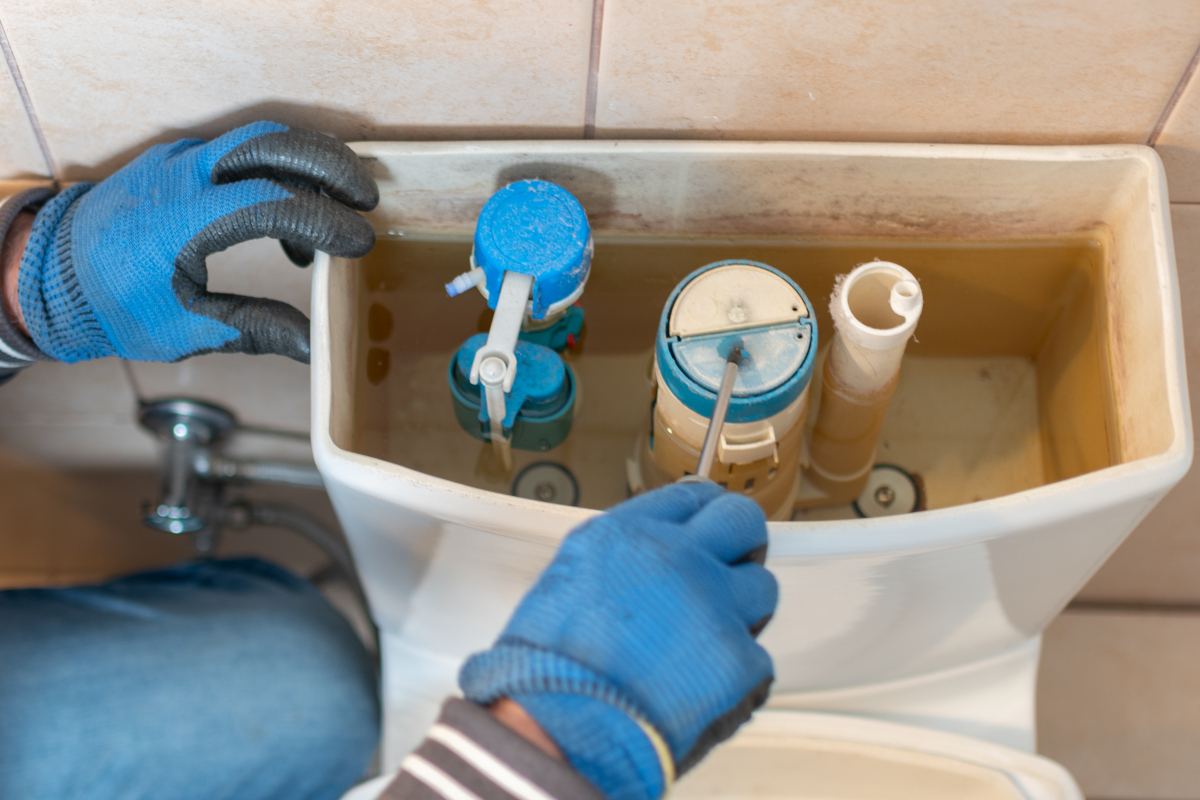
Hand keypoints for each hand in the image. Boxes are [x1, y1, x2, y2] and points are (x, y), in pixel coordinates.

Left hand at [16, 121, 376, 363]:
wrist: (52, 274)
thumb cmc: (114, 305)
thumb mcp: (185, 328)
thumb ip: (255, 328)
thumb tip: (314, 345)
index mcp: (183, 220)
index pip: (272, 201)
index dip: (324, 221)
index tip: (360, 244)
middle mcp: (182, 176)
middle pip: (273, 144)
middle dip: (330, 166)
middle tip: (368, 198)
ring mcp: (179, 160)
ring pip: (260, 138)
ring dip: (310, 161)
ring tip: (344, 200)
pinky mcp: (180, 161)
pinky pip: (241, 150)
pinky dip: (280, 169)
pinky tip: (290, 218)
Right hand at [460, 482, 776, 799]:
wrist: (560, 727)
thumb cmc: (548, 667)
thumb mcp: (569, 578)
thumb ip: (621, 559)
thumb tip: (647, 563)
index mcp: (630, 534)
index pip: (692, 496)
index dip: (707, 511)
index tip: (712, 522)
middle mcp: (679, 557)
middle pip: (742, 521)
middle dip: (743, 542)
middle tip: (730, 569)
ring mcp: (714, 604)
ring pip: (761, 588)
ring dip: (742, 611)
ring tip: (706, 641)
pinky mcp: (739, 658)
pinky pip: (757, 657)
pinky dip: (737, 674)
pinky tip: (701, 688)